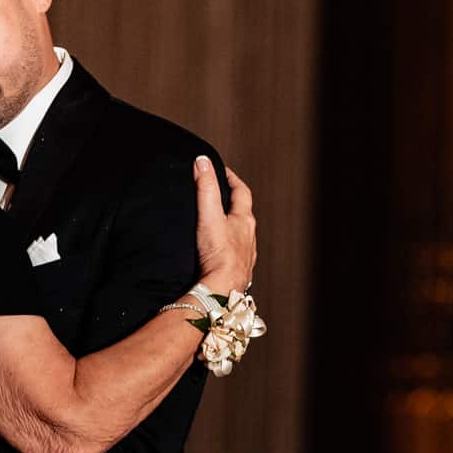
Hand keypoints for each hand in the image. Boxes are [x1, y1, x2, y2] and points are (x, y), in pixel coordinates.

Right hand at [194, 157, 256, 292]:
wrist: (222, 290)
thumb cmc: (219, 255)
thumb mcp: (209, 215)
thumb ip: (206, 188)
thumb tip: (203, 161)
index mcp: (244, 221)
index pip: (242, 192)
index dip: (231, 179)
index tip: (221, 171)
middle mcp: (249, 237)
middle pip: (243, 213)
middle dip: (232, 202)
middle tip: (219, 194)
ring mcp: (245, 255)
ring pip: (241, 235)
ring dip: (231, 226)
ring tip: (217, 223)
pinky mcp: (238, 271)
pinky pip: (235, 254)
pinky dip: (228, 248)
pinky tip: (218, 253)